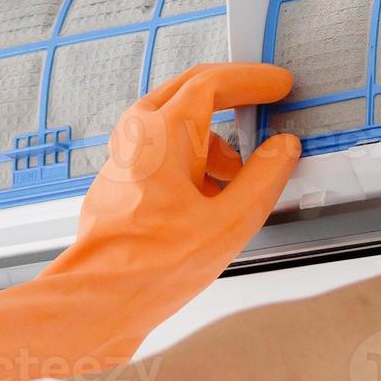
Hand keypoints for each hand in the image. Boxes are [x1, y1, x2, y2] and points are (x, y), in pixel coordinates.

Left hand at [0, 64, 302, 380]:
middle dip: (232, 97)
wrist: (97, 301)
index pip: (213, 83)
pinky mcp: (121, 182)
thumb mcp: (229, 223)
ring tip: (241, 177)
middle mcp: (138, 135)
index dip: (252, 79)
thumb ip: (264, 178)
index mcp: (165, 133)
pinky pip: (162, 152)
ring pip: (175, 125)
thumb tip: (283, 148)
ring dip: (213, 137)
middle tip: (265, 105)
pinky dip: (193, 160)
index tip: (280, 85)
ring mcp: (125, 157)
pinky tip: (211, 200)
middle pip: (190, 93)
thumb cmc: (151, 267)